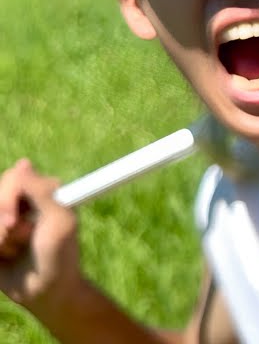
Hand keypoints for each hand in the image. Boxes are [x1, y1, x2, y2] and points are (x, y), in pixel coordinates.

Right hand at [0, 159, 82, 311]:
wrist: (43, 291)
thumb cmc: (59, 255)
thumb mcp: (59, 220)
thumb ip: (42, 190)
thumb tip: (23, 163)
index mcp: (40, 191)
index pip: (12, 177)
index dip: (7, 199)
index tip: (14, 220)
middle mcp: (19, 202)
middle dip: (2, 223)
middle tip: (19, 239)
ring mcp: (3, 219)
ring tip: (13, 251)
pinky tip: (3, 258)